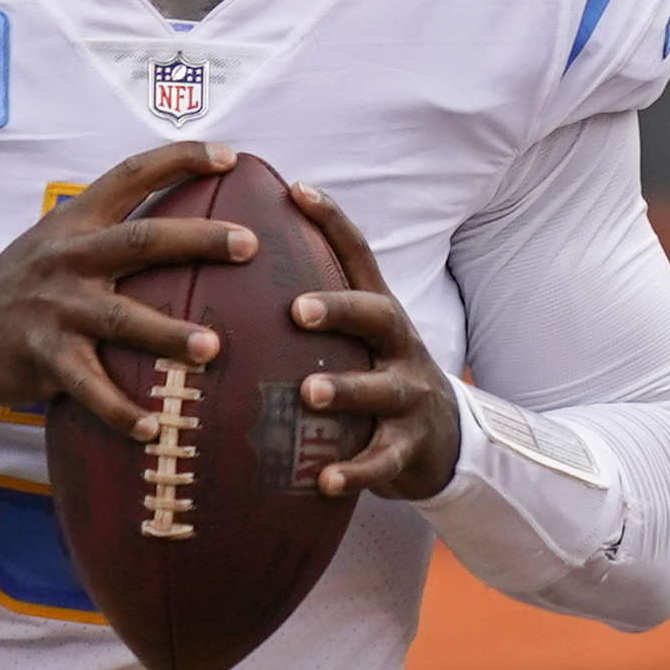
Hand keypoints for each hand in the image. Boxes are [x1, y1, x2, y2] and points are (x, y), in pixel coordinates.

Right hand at [0, 142, 252, 438]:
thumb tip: (191, 224)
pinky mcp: (46, 356)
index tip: (231, 157)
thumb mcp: (59, 240)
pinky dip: (121, 410)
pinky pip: (90, 387)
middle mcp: (70, 258)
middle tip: (248, 244)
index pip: (132, 175)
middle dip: (199, 239)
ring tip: (211, 349)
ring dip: (168, 335)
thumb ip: (112, 230)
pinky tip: (154, 428)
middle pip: (143, 240)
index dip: (181, 160)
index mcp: (78, 222)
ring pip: (122, 319)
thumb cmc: (29, 283)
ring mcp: (57, 308)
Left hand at [287, 182, 460, 499]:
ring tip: (308, 393)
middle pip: (377, 315)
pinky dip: (356, 470)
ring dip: (345, 389)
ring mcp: (409, 396)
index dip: (332, 221)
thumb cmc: (375, 378)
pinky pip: (384, 460)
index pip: (358, 256)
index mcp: (378, 314)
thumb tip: (226, 270)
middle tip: (296, 309)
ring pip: (380, 389)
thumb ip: (310, 308)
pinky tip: (326, 480)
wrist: (443, 443)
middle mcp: (399, 346)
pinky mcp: (411, 447)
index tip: (296, 189)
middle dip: (339, 308)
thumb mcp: (354, 339)